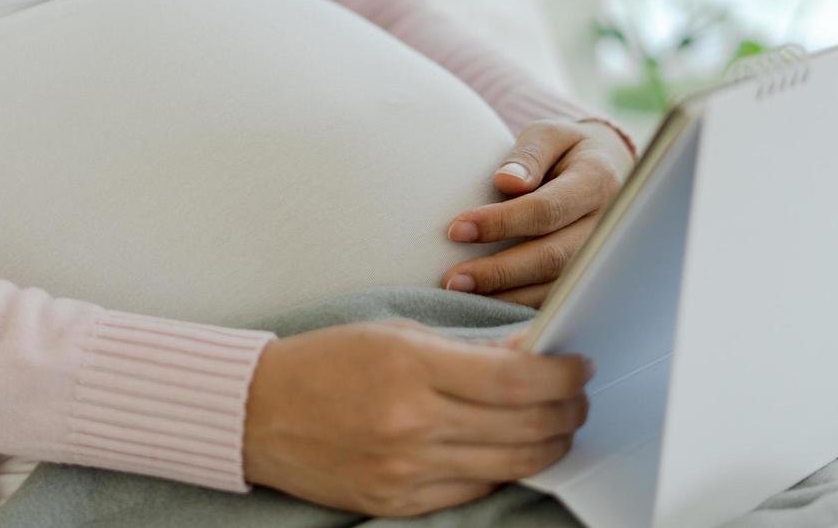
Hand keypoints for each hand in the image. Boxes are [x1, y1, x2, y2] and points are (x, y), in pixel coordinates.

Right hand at [242, 320, 592, 516]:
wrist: (257, 413)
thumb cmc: (325, 363)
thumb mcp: (396, 334)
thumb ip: (466, 351)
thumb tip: (531, 355)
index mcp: (412, 368)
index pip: (516, 378)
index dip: (562, 375)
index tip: (579, 366)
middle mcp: (413, 423)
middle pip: (524, 426)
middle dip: (566, 411)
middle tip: (578, 396)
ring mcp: (406, 470)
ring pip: (510, 465)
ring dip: (548, 444)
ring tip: (558, 426)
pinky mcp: (398, 503)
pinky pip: (473, 491)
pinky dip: (503, 469)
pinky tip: (513, 451)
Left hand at [441, 118, 634, 307]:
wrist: (608, 170)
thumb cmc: (567, 150)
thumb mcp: (550, 135)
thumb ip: (528, 154)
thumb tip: (506, 182)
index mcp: (596, 182)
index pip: (546, 209)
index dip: (501, 222)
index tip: (456, 229)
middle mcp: (606, 225)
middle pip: (552, 257)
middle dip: (500, 271)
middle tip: (452, 279)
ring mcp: (601, 256)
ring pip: (556, 286)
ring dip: (507, 297)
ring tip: (461, 296)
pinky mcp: (589, 276)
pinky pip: (557, 299)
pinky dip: (521, 307)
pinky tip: (486, 308)